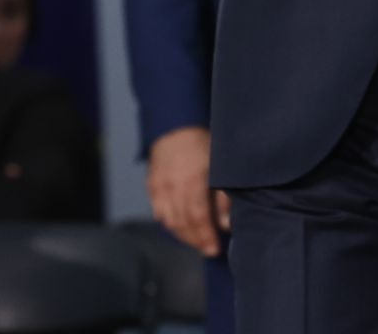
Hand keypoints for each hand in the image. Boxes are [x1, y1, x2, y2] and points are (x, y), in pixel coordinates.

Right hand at [146, 126, 226, 256]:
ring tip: (197, 241)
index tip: (214, 250)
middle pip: (183, 224)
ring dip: (184, 235)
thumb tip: (225, 225)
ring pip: (170, 222)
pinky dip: (170, 224)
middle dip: (196, 240)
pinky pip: (159, 213)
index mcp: (194, 181)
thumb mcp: (221, 166)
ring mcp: (160, 189)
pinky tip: (181, 228)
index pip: (198, 218)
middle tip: (208, 250)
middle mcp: (174, 188)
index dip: (205, 237)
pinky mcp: (152, 188)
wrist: (176, 127)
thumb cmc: (205, 145)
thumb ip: (223, 197)